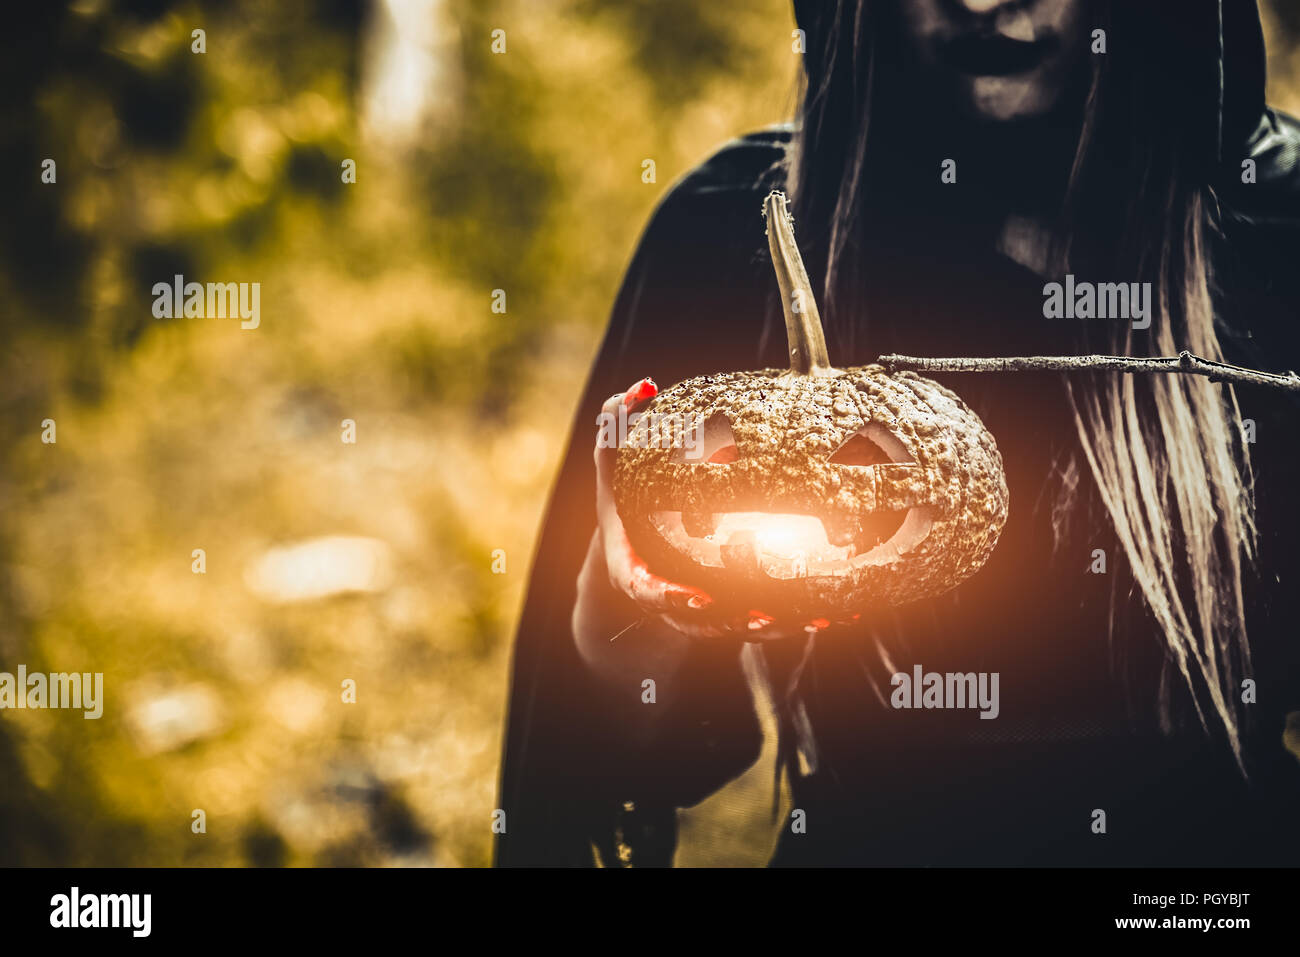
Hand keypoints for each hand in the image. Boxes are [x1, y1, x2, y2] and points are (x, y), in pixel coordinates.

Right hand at [593, 378, 795, 640]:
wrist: (634, 548)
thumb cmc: (628, 502)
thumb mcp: (615, 467)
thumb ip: (618, 428)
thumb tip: (642, 388)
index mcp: (634, 569)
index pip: (649, 592)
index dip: (672, 599)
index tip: (698, 598)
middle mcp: (668, 599)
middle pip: (702, 623)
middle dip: (736, 621)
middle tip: (767, 615)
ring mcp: (700, 613)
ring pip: (739, 628)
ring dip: (776, 626)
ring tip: (814, 617)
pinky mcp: (730, 614)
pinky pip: (764, 622)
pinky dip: (796, 621)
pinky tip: (833, 614)